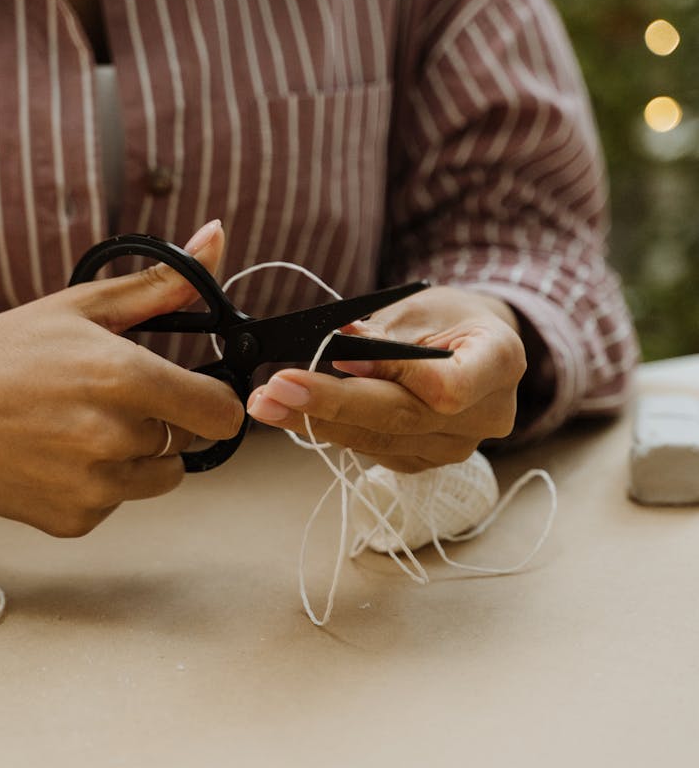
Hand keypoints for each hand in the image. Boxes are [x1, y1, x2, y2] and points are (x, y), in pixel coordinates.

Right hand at [0, 220, 243, 535]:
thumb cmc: (8, 350)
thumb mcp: (85, 307)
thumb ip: (163, 284)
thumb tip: (217, 238)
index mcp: (126, 377)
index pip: (223, 413)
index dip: (216, 401)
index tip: (196, 392)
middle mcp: (115, 436)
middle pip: (189, 442)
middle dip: (164, 420)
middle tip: (112, 400)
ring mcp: (94, 485)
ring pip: (159, 477)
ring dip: (138, 456)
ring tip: (84, 427)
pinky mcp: (73, 519)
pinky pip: (118, 503)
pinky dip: (100, 484)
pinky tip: (59, 455)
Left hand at [246, 285, 525, 471]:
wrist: (474, 347)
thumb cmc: (450, 317)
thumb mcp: (423, 306)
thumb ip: (386, 333)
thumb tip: (341, 347)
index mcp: (500, 361)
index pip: (449, 387)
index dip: (394, 376)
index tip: (342, 359)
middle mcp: (488, 415)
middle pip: (403, 418)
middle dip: (332, 404)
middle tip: (276, 390)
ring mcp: (457, 446)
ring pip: (380, 441)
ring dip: (317, 422)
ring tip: (268, 402)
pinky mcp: (426, 461)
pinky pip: (373, 450)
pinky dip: (332, 431)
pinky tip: (295, 414)